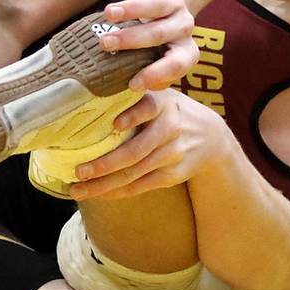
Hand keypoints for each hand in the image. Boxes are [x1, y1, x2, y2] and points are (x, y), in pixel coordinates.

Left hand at [67, 90, 231, 198]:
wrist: (211, 137)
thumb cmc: (170, 112)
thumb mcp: (161, 96)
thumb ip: (134, 99)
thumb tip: (83, 99)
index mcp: (163, 103)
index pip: (149, 107)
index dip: (133, 116)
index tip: (115, 124)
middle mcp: (170, 128)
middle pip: (135, 151)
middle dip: (105, 164)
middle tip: (78, 172)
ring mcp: (173, 153)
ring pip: (134, 173)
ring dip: (104, 185)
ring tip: (78, 190)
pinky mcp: (174, 174)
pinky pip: (141, 186)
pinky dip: (118, 192)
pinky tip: (98, 194)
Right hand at [97, 0, 199, 89]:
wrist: (171, 6)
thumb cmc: (156, 45)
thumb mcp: (157, 60)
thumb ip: (147, 74)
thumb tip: (126, 88)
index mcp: (186, 51)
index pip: (177, 64)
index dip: (157, 74)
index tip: (132, 84)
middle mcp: (184, 26)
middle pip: (160, 33)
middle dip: (132, 39)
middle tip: (104, 43)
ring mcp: (176, 1)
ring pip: (155, 5)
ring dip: (131, 9)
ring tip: (107, 14)